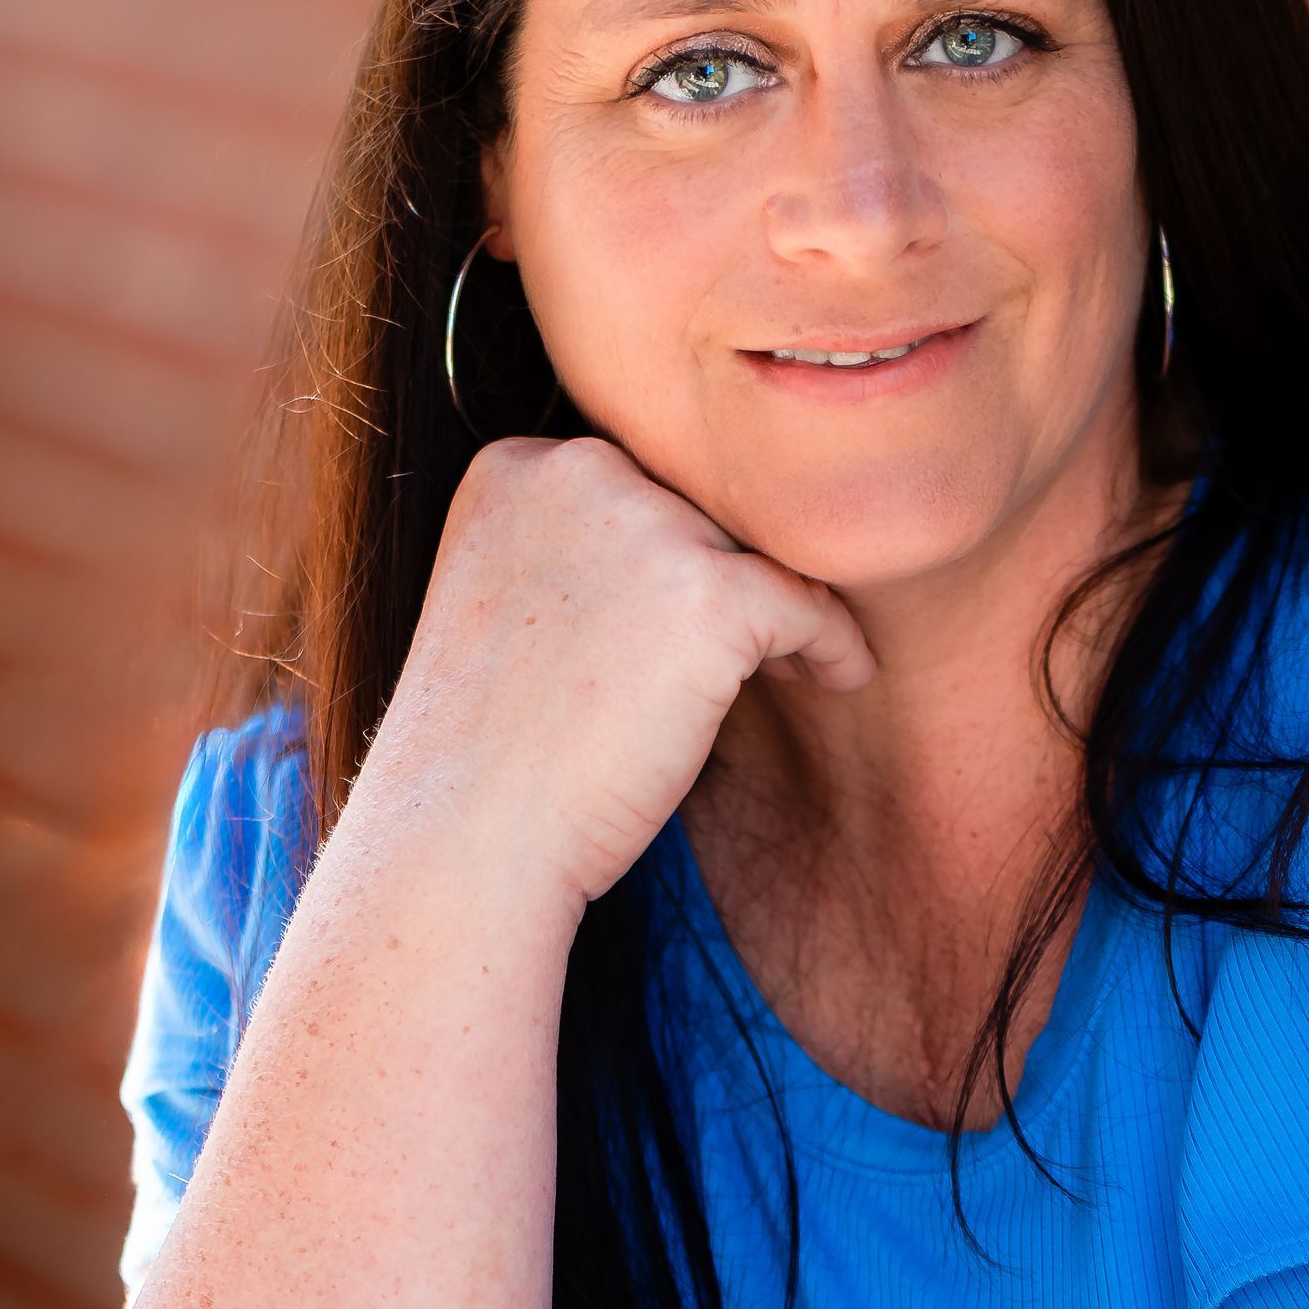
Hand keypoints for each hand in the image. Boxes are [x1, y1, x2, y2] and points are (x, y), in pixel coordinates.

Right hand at [367, 434, 873, 906]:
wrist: (468, 840)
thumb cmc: (489, 752)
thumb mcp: (509, 606)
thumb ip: (583, 548)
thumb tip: (708, 546)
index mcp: (518, 468)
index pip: (639, 483)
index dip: (677, 552)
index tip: (685, 622)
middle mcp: (578, 472)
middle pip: (703, 507)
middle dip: (728, 579)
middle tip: (751, 654)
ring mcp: (647, 527)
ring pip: (758, 552)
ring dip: (781, 610)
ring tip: (792, 670)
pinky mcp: (710, 595)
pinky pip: (810, 603)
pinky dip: (834, 644)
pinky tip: (840, 678)